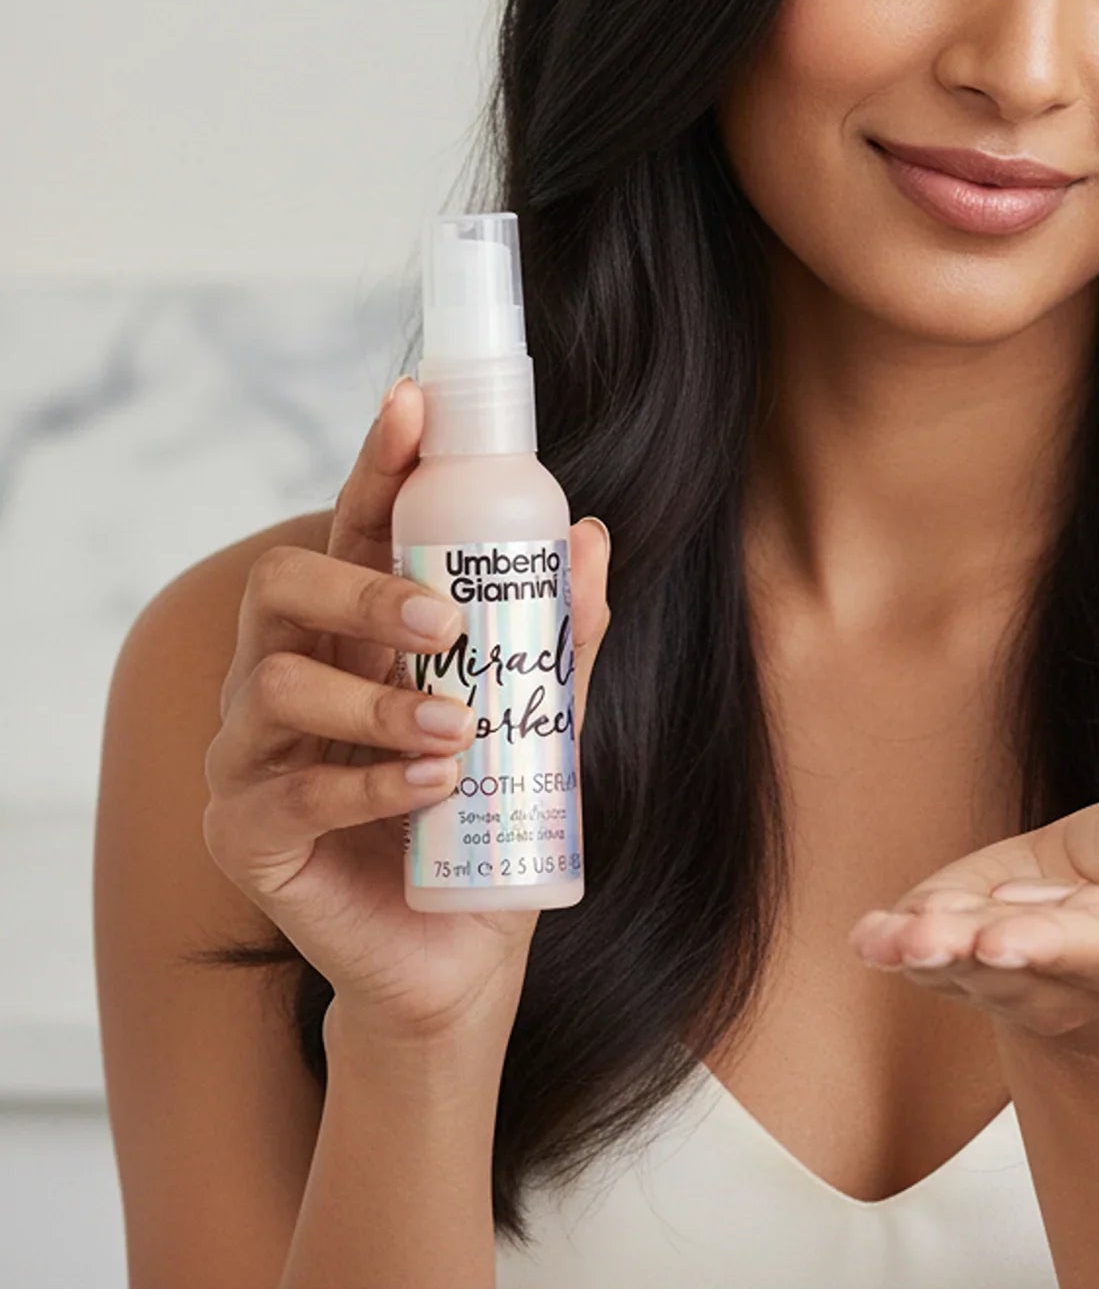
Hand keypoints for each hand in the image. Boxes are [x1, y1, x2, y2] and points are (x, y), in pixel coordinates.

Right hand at [200, 376, 615, 1045]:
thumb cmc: (489, 818)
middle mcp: (288, 677)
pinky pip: (290, 792)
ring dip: (380, 702)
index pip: (352, 528)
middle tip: (446, 620)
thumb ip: (560, 634)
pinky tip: (430, 787)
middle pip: (283, 587)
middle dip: (362, 591)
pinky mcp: (246, 836)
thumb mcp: (543, 718)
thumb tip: (591, 533)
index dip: (375, 462)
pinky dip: (368, 783)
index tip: (413, 405)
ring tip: (458, 731)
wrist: (463, 953)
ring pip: (279, 688)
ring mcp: (254, 755)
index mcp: (356, 632)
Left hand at [846, 793, 1098, 1044]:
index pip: (1089, 948)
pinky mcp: (954, 937)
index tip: (1008, 940)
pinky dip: (892, 942)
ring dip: (927, 950)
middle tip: (945, 940)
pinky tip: (870, 935)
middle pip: (1015, 966)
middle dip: (979, 952)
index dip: (1049, 944)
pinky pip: (920, 949)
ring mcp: (998, 964)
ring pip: (959, 964)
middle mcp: (1059, 971)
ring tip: (898, 938)